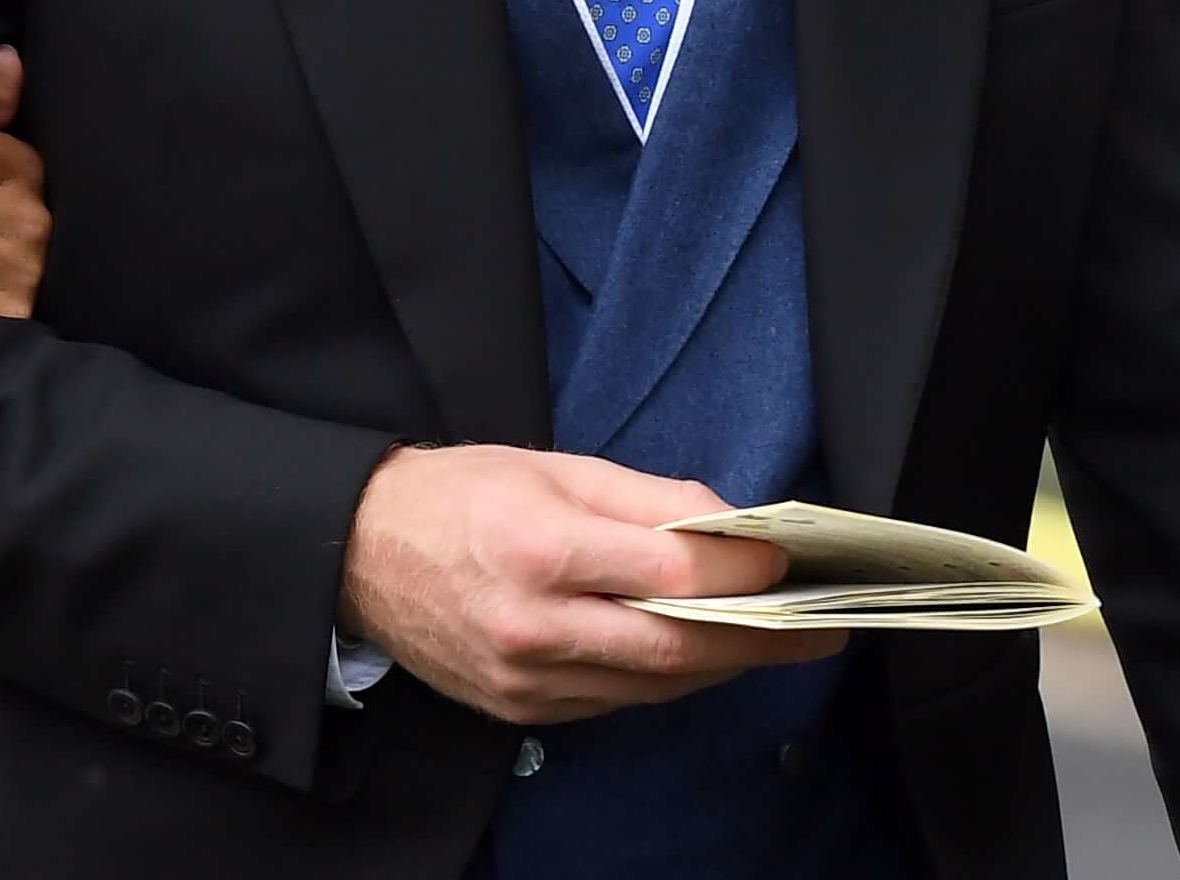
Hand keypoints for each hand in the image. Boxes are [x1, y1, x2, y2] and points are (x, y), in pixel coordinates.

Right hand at [336, 446, 847, 725]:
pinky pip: (616, 701)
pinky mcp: (520, 711)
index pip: (673, 577)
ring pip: (655, 686)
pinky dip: (664, 679)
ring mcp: (525, 680)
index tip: (791, 563)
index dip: (745, 574)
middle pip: (678, 650)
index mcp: (538, 548)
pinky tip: (692, 653)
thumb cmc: (458, 495)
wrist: (358, 553)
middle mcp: (531, 625)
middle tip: (821, 631)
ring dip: (721, 664)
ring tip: (771, 640)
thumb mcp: (552, 468)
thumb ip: (649, 499)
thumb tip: (734, 530)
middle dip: (762, 640)